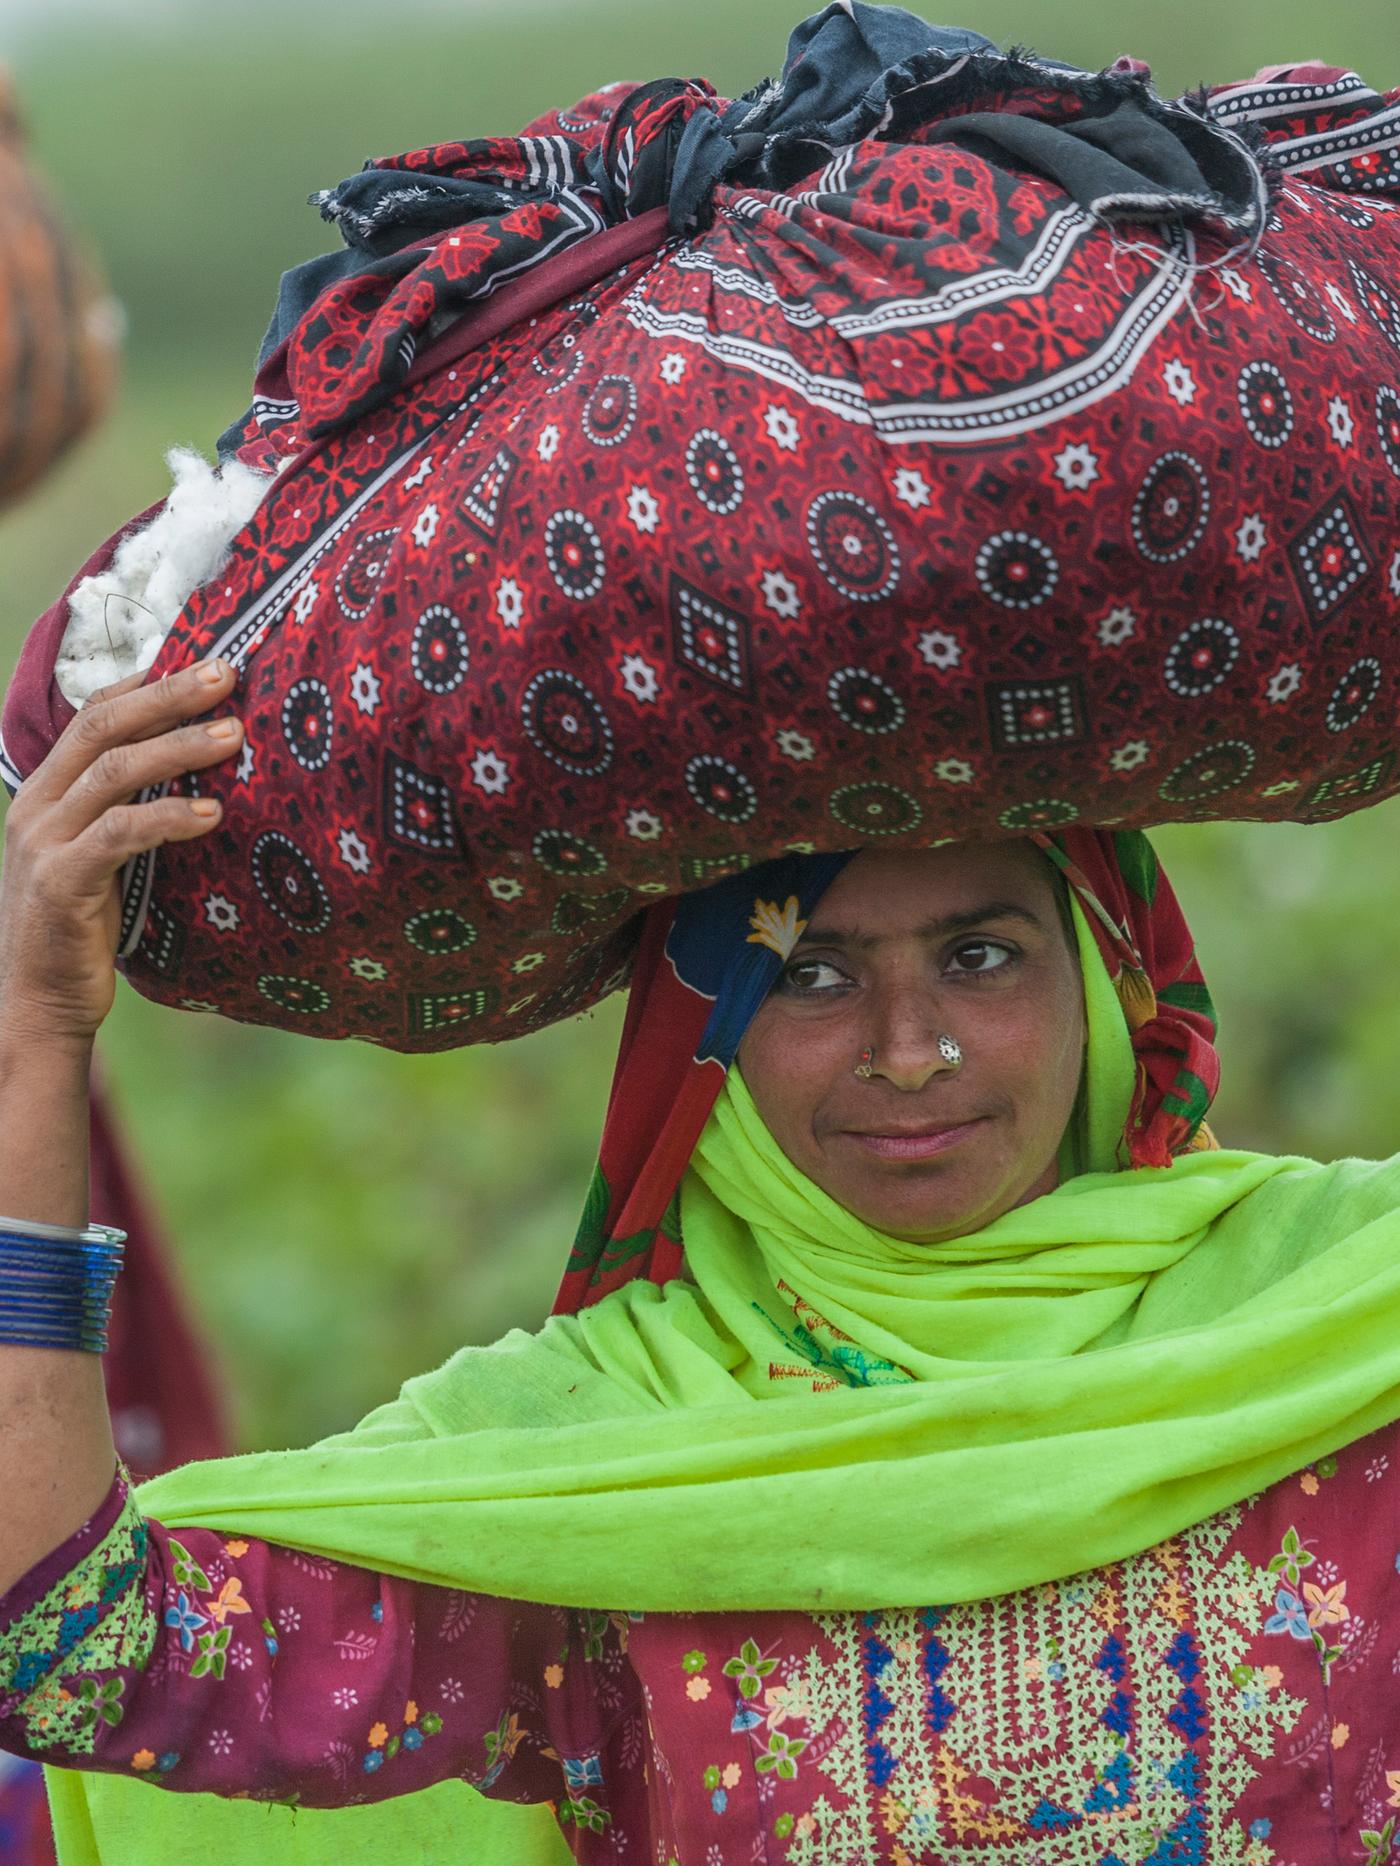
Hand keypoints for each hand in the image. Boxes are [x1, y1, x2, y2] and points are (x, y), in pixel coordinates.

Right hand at [0, 657, 241, 1048]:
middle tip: (228, 673)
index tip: (202, 656)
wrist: (38, 1004)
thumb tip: (203, 774)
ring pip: (114, 772)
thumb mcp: (105, 858)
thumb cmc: (86, 930)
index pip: (94, 714)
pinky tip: (212, 814)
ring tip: (235, 735)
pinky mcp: (61, 882)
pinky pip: (119, 835)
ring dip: (179, 748)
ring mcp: (44, 842)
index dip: (146, 682)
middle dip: (168, 695)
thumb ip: (131, 813)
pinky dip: (168, 819)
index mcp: (46, 790)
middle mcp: (38, 805)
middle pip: (104, 726)